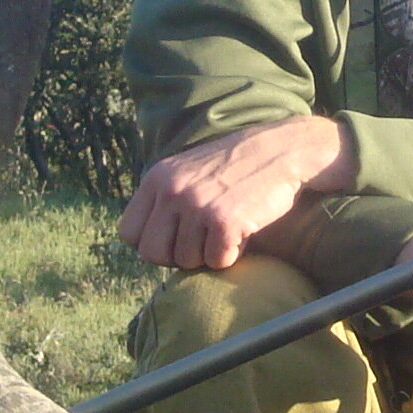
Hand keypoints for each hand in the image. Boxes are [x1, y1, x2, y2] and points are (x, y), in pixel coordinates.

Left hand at [120, 117, 353, 270]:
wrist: (283, 151)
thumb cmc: (238, 168)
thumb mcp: (188, 171)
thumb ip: (165, 198)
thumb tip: (147, 246)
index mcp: (158, 178)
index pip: (129, 233)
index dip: (152, 243)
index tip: (176, 239)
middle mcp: (172, 191)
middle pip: (152, 254)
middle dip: (176, 257)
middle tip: (202, 243)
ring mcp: (197, 206)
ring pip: (186, 261)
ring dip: (209, 254)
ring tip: (227, 230)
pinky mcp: (224, 221)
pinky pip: (217, 261)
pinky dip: (232, 254)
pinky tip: (243, 233)